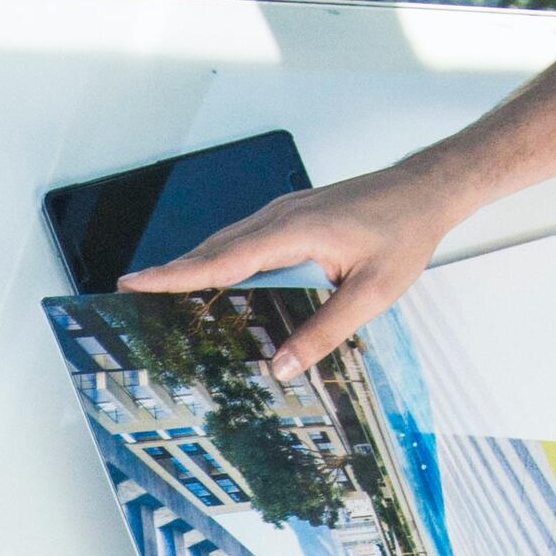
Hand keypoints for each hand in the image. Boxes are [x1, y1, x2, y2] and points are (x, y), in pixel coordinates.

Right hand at [119, 157, 474, 377]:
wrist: (426, 188)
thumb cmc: (405, 232)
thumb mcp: (372, 293)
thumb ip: (326, 332)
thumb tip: (283, 367)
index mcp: (293, 232)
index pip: (220, 260)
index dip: (174, 275)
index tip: (134, 284)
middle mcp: (280, 217)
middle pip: (211, 249)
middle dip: (168, 272)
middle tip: (129, 295)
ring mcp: (283, 213)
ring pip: (224, 242)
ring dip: (191, 265)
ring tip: (159, 290)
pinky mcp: (291, 216)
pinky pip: (242, 238)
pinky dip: (217, 258)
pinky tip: (213, 275)